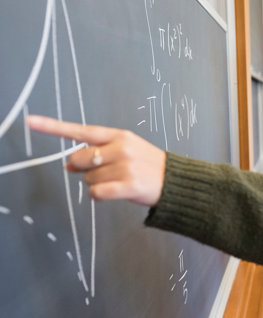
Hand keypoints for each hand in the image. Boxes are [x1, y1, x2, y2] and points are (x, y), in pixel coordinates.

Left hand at [26, 115, 165, 206]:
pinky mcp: (129, 186)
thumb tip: (69, 165)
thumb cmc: (149, 166)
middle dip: (85, 169)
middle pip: (80, 159)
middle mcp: (121, 148)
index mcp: (120, 136)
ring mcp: (126, 167)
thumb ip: (97, 154)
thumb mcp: (126, 151)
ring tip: (118, 182)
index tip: (31, 121)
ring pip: (88, 179)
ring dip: (96, 184)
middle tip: (104, 172)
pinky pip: (97, 193)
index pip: (82, 131)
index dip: (54, 127)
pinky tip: (112, 193)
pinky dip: (99, 196)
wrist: (177, 182)